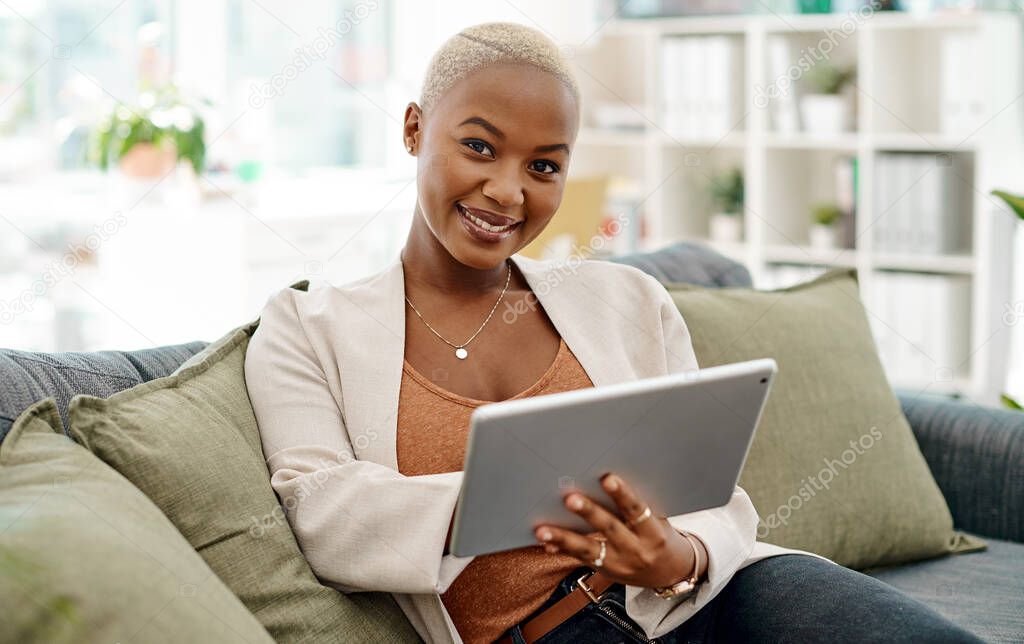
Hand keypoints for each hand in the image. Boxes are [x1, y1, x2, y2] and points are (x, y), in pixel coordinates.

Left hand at [534, 472, 703, 588]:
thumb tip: (603, 480)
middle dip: (589, 513)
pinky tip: (546, 542)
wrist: (671, 571)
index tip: (607, 478)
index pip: (637, 510)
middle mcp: (636, 550)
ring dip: (563, 538)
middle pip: (610, 528)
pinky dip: (562, 549)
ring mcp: (619, 563)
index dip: (622, 494)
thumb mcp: (656, 520)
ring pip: (588, 549)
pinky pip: (580, 559)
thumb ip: (634, 505)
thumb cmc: (658, 535)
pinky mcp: (605, 571)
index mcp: (652, 532)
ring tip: (543, 530)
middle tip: (570, 498)